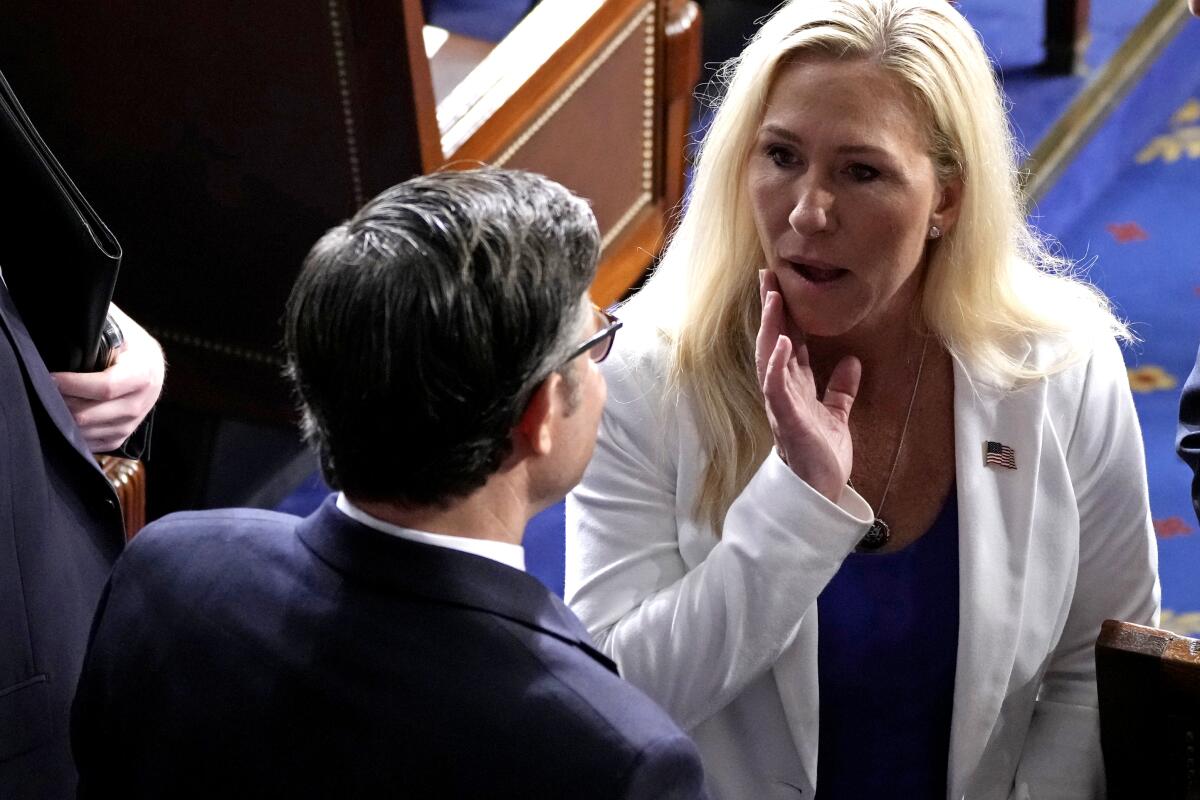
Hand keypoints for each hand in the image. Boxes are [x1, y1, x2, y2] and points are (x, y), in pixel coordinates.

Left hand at [50, 304, 164, 452]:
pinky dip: (81, 436)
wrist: (148, 358)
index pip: (106, 387)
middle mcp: (145, 397)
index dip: (74, 386)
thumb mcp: (115, 325)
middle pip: (95, 414)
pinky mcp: (129, 430)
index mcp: (144, 369)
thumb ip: (94, 329)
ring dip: (68, 421)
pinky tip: (66, 421)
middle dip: (63, 404)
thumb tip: (65, 328)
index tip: (50, 378)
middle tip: (43, 393)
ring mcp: (138, 417)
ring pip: (95, 431)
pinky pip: (102, 442)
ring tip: (51, 406)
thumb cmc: (125, 338)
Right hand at [755, 270, 859, 500]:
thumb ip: (841, 389)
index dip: (785, 314)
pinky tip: (781, 341)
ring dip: (770, 327)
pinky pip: (777, 386)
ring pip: (770, 357)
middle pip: (773, 341)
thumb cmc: (823, 456)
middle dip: (770, 309)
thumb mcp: (837, 414)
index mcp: (795, 387)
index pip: (787, 342)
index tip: (782, 284)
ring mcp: (782, 403)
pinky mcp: (787, 419)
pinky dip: (776, 363)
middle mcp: (783, 390)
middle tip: (767, 275)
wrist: (823, 491)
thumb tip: (852, 361)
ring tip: (773, 298)